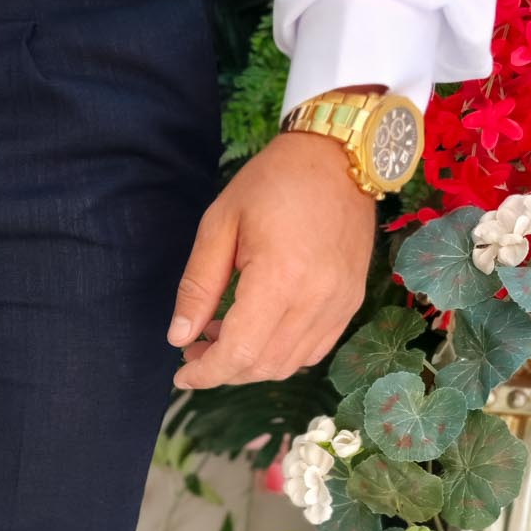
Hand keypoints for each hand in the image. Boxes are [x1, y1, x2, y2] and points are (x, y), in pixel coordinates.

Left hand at [168, 129, 376, 390]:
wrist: (339, 156)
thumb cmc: (272, 182)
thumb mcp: (219, 225)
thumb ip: (198, 286)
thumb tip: (179, 338)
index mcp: (280, 279)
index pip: (239, 353)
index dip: (206, 373)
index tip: (181, 374)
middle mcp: (316, 300)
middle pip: (263, 366)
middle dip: (223, 370)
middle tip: (195, 350)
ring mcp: (340, 304)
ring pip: (288, 364)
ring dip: (250, 365)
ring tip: (222, 339)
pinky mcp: (351, 302)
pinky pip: (313, 350)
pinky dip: (280, 354)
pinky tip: (258, 333)